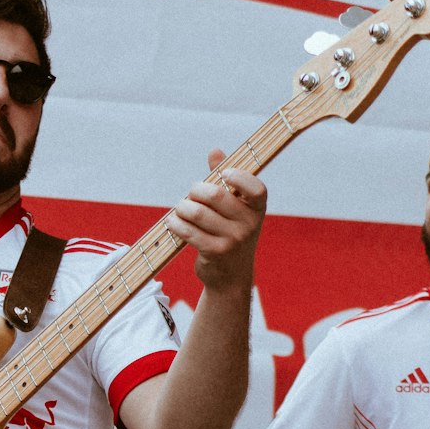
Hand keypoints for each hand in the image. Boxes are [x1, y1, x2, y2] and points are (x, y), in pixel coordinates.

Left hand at [165, 148, 266, 290]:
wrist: (230, 277)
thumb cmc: (230, 234)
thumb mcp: (234, 209)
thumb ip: (225, 180)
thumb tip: (215, 151)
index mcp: (257, 209)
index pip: (256, 189)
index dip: (238, 178)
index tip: (223, 174)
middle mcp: (249, 224)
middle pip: (216, 195)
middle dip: (196, 190)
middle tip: (190, 194)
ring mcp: (233, 240)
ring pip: (198, 213)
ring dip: (182, 207)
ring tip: (180, 208)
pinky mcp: (215, 253)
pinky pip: (188, 231)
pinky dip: (176, 224)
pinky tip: (172, 222)